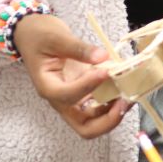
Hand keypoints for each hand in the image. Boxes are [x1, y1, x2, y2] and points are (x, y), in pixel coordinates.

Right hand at [15, 14, 128, 137]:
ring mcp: (73, 99)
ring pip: (95, 121)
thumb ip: (78, 48)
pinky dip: (114, 101)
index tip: (106, 71)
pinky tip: (125, 86)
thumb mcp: (56, 37)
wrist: (32, 34)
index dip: (89, 86)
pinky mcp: (83, 93)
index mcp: (48, 86)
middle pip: (84, 127)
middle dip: (107, 120)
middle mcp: (61, 99)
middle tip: (123, 102)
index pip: (68, 96)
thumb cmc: (39, 35)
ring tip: (130, 95)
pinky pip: (100, 105)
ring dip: (114, 113)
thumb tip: (103, 57)